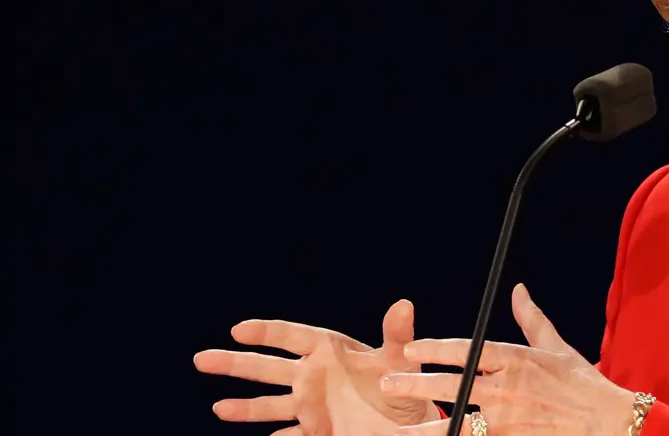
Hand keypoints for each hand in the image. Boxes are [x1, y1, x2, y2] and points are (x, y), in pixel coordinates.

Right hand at [194, 299, 437, 435]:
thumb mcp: (402, 359)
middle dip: (235, 363)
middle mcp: (313, 375)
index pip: (291, 336)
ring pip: (269, 404)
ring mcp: (311, 404)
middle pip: (267, 367)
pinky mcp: (316, 431)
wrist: (407, 421)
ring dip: (244, 406)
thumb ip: (397, 335)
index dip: (265, 332)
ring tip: (218, 408)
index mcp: (329, 350)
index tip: (238, 329)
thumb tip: (404, 305)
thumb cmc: (403, 381)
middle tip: (202, 358)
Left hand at [381, 284, 633, 435]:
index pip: (469, 350)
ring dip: (429, 427)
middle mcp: (510, 388)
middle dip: (417, 383)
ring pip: (460, 424)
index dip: (437, 349)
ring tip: (401, 429)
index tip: (411, 349)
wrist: (610, 423)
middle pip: (455, 385)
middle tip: (388, 383)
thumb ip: (531, 319)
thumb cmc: (583, 384)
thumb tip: (517, 290)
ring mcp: (512, 420)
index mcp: (518, 360)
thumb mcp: (557, 347)